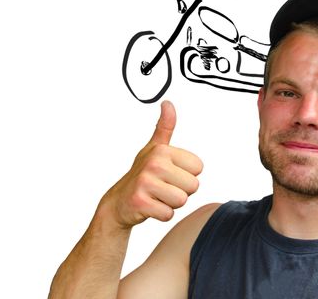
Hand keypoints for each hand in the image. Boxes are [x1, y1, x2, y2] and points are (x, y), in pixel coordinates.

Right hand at [100, 101, 202, 228]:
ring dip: (171, 203)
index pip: (198, 168)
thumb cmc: (142, 173)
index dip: (186, 174)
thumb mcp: (154, 148)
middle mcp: (154, 164)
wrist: (118, 202)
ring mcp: (145, 183)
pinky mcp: (141, 203)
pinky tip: (150, 206)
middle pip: (193, 186)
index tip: (169, 174)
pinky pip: (169, 214)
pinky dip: (161, 214)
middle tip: (162, 187)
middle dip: (180, 191)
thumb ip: (165, 127)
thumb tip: (168, 103)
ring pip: (182, 201)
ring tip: (157, 196)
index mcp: (162, 150)